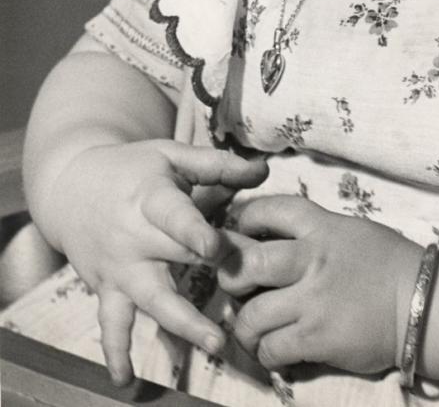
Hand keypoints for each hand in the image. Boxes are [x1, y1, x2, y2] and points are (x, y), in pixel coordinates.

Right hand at [54, 139, 267, 383]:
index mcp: (151, 198)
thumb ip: (218, 164)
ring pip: (151, 300)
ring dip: (182, 324)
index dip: (193, 230)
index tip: (213, 247)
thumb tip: (265, 170)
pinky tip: (126, 381)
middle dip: (212, 272)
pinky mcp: (107, 290)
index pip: (174, 216)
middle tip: (248, 289)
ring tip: (214, 344)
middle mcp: (133, 237)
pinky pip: (111, 325)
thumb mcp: (171, 156)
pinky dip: (116, 353)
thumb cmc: (135, 169)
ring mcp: (119, 268)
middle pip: (175, 258)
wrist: (73, 186)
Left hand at [218, 196, 422, 375]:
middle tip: (237, 288)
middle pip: (246, 264)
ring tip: (254, 330)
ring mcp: (314, 301)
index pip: (272, 209)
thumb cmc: (389, 264)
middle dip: (231, 277)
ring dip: (246, 327)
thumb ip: (315, 233)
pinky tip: (277, 351)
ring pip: (251, 316)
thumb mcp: (352, 232)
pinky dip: (267, 354)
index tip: (241, 231)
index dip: (247, 218)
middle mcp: (313, 260)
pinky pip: (271, 349)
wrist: (422, 303)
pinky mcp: (317, 339)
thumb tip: (274, 238)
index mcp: (322, 228)